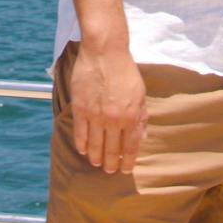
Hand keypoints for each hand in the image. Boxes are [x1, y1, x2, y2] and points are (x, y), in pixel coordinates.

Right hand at [68, 45, 146, 172]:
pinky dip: (81, 144)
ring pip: (94, 145)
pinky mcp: (80, 108)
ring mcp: (95, 115)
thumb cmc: (125, 71)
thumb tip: (142, 137)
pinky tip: (83, 150)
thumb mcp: (140, 94)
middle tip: (110, 170)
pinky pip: (80, 133)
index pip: (129, 147)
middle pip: (111, 150)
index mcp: (130, 116)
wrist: (105, 51)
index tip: (125, 170)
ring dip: (96, 157)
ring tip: (96, 163)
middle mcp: (113, 119)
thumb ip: (141, 116)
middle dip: (111, 164)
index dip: (127, 161)